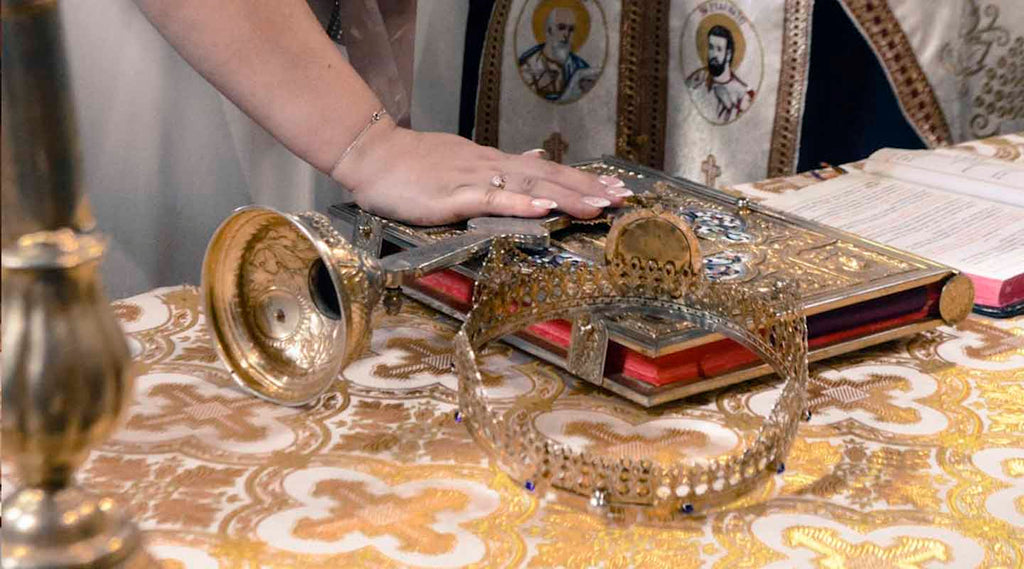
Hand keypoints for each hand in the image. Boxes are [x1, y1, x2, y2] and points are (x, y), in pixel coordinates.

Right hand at [332, 120, 632, 225]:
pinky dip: (522, 203)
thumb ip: (501, 165)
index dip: (582, 179)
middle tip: (622, 198)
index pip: (546, 170)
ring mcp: (475, 179)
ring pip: (529, 186)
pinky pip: (494, 199)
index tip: (613, 188)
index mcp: (494, 163)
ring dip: (566, 195)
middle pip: (548, 176)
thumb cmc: (413, 165)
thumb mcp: (464, 161)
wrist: (374, 157)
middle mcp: (492, 167)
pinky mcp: (455, 196)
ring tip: (598, 205)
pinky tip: (545, 207)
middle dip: (587, 188)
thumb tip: (537, 157)